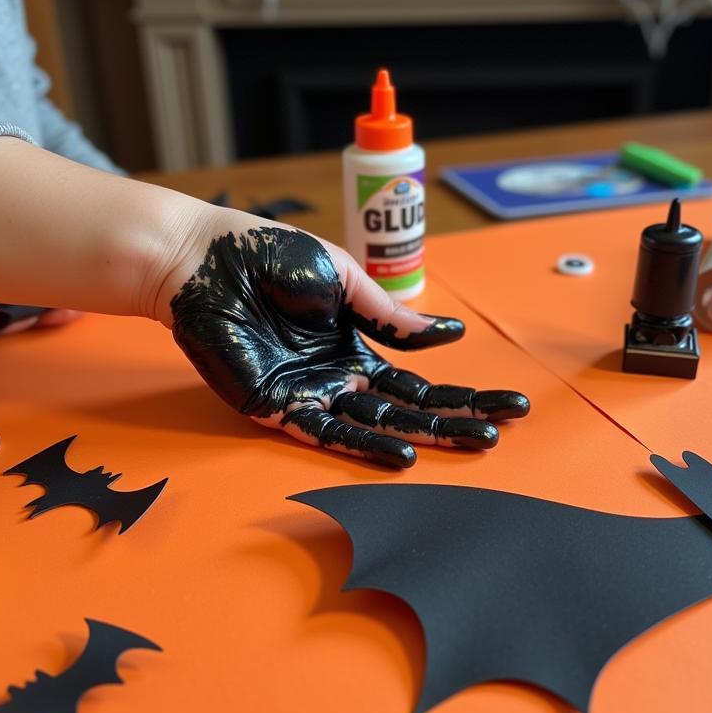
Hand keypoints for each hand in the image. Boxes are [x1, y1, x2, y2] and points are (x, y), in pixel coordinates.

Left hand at [160, 217, 528, 467]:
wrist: (204, 259)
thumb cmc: (269, 256)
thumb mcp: (344, 278)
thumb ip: (390, 315)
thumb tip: (449, 336)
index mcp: (355, 344)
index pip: (419, 377)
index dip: (462, 391)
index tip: (507, 400)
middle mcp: (338, 376)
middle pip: (406, 407)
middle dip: (455, 419)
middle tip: (500, 430)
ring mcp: (311, 393)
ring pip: (376, 424)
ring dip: (423, 437)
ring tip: (473, 441)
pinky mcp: (278, 405)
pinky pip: (325, 431)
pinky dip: (364, 446)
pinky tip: (403, 456)